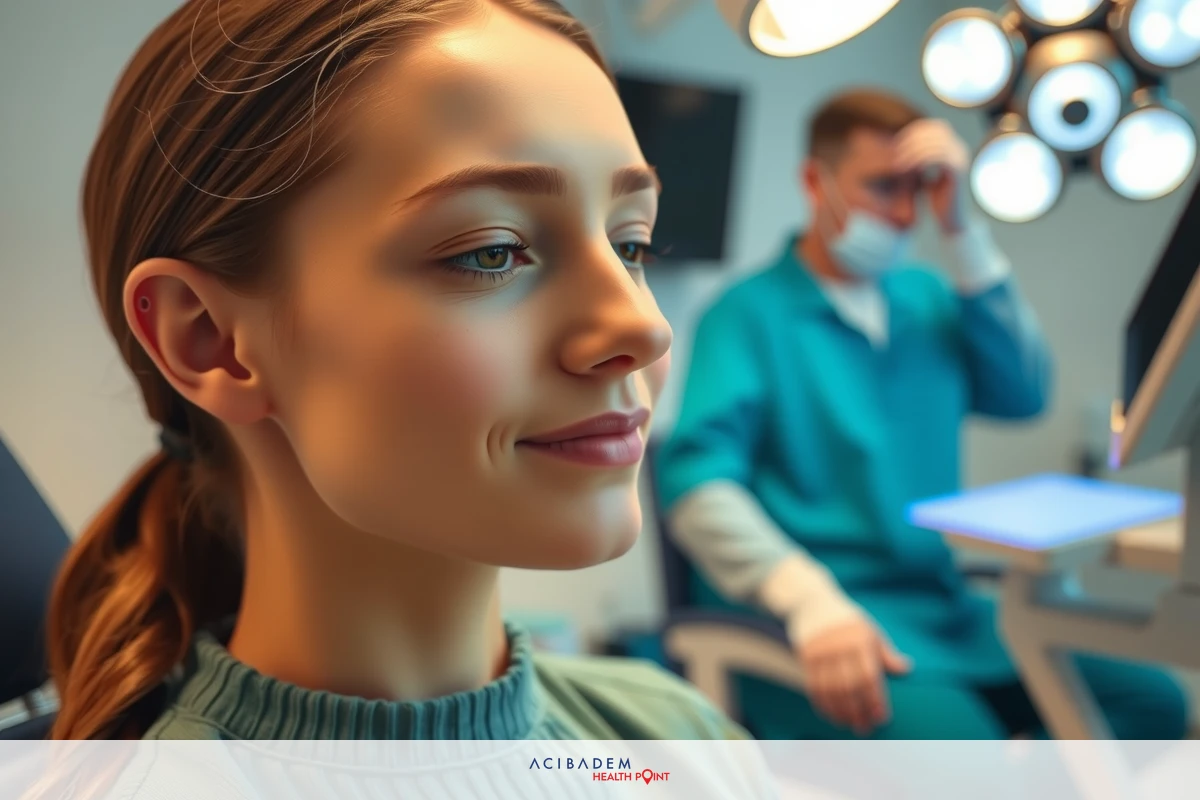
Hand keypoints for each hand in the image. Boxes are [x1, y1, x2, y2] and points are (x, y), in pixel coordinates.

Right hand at [798, 618, 911, 735]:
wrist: (812, 602)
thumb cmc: (848, 621)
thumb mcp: (869, 630)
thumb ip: (886, 652)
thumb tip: (906, 669)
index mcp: (860, 639)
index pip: (869, 676)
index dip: (875, 699)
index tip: (881, 718)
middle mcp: (839, 645)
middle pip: (849, 686)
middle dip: (859, 711)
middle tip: (866, 729)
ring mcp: (820, 651)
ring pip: (831, 690)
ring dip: (841, 712)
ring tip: (850, 726)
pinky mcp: (805, 656)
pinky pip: (814, 686)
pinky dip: (823, 705)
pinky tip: (832, 716)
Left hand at [894, 118, 969, 235]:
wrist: (951, 221)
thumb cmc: (936, 200)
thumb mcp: (923, 175)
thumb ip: (918, 159)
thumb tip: (900, 145)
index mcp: (953, 148)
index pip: (934, 127)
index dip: (915, 132)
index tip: (897, 143)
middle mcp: (960, 149)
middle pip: (936, 130)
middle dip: (912, 139)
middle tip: (895, 151)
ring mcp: (961, 158)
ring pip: (935, 143)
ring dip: (913, 151)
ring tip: (898, 163)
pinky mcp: (958, 170)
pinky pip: (938, 157)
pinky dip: (920, 160)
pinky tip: (906, 169)